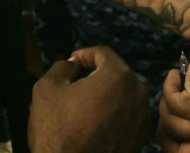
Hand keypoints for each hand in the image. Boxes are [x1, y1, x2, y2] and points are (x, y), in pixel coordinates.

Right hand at [29, 46, 149, 152]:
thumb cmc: (57, 131)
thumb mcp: (47, 88)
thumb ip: (63, 66)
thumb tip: (73, 64)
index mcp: (118, 76)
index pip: (102, 53)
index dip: (83, 55)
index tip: (71, 64)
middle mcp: (138, 93)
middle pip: (115, 72)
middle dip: (94, 74)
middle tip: (73, 85)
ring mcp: (142, 116)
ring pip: (122, 93)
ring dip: (104, 94)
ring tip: (81, 106)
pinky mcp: (141, 136)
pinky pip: (126, 113)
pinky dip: (111, 112)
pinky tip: (92, 123)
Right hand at [157, 6, 189, 152]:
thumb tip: (171, 145)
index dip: (176, 144)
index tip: (168, 130)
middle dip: (166, 132)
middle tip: (170, 106)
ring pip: (169, 126)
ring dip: (168, 102)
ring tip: (182, 84)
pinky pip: (168, 104)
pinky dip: (169, 86)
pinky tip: (179, 74)